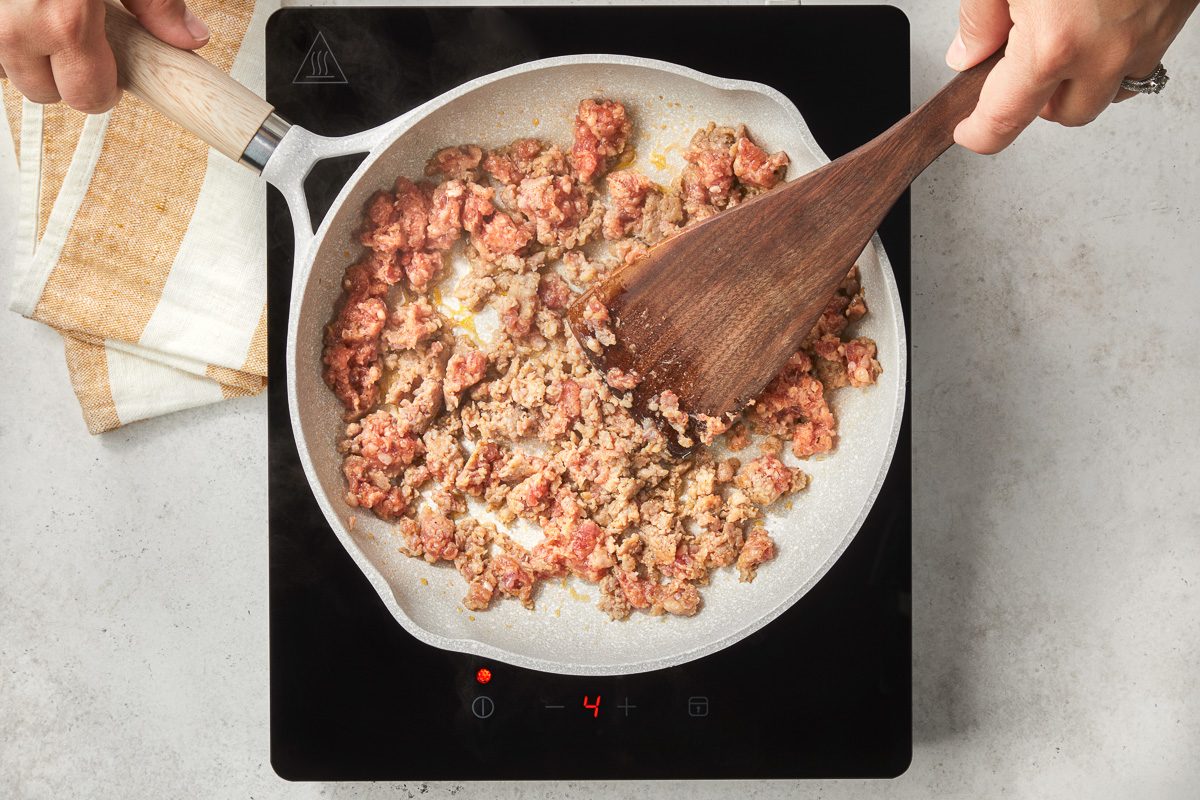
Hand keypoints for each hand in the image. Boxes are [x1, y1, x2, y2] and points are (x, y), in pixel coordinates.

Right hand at [0, 0, 208, 113]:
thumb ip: (158, 2)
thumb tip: (189, 37)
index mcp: (64, 21)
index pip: (85, 97)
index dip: (103, 90)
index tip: (110, 75)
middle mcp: (16, 23)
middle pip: (41, 91)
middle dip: (64, 75)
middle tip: (82, 45)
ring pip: (8, 64)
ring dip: (30, 51)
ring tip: (51, 19)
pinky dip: (10, 26)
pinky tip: (28, 7)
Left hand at [947, 0, 1199, 152]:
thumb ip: (981, 15)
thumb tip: (968, 53)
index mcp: (1055, 43)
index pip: (1006, 119)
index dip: (980, 134)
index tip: (969, 132)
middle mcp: (1106, 51)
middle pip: (1066, 115)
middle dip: (1037, 101)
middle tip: (1016, 64)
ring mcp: (1148, 37)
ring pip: (1109, 92)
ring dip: (1080, 80)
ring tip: (1060, 36)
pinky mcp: (1175, 17)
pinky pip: (1142, 60)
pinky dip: (1114, 55)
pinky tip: (1098, 22)